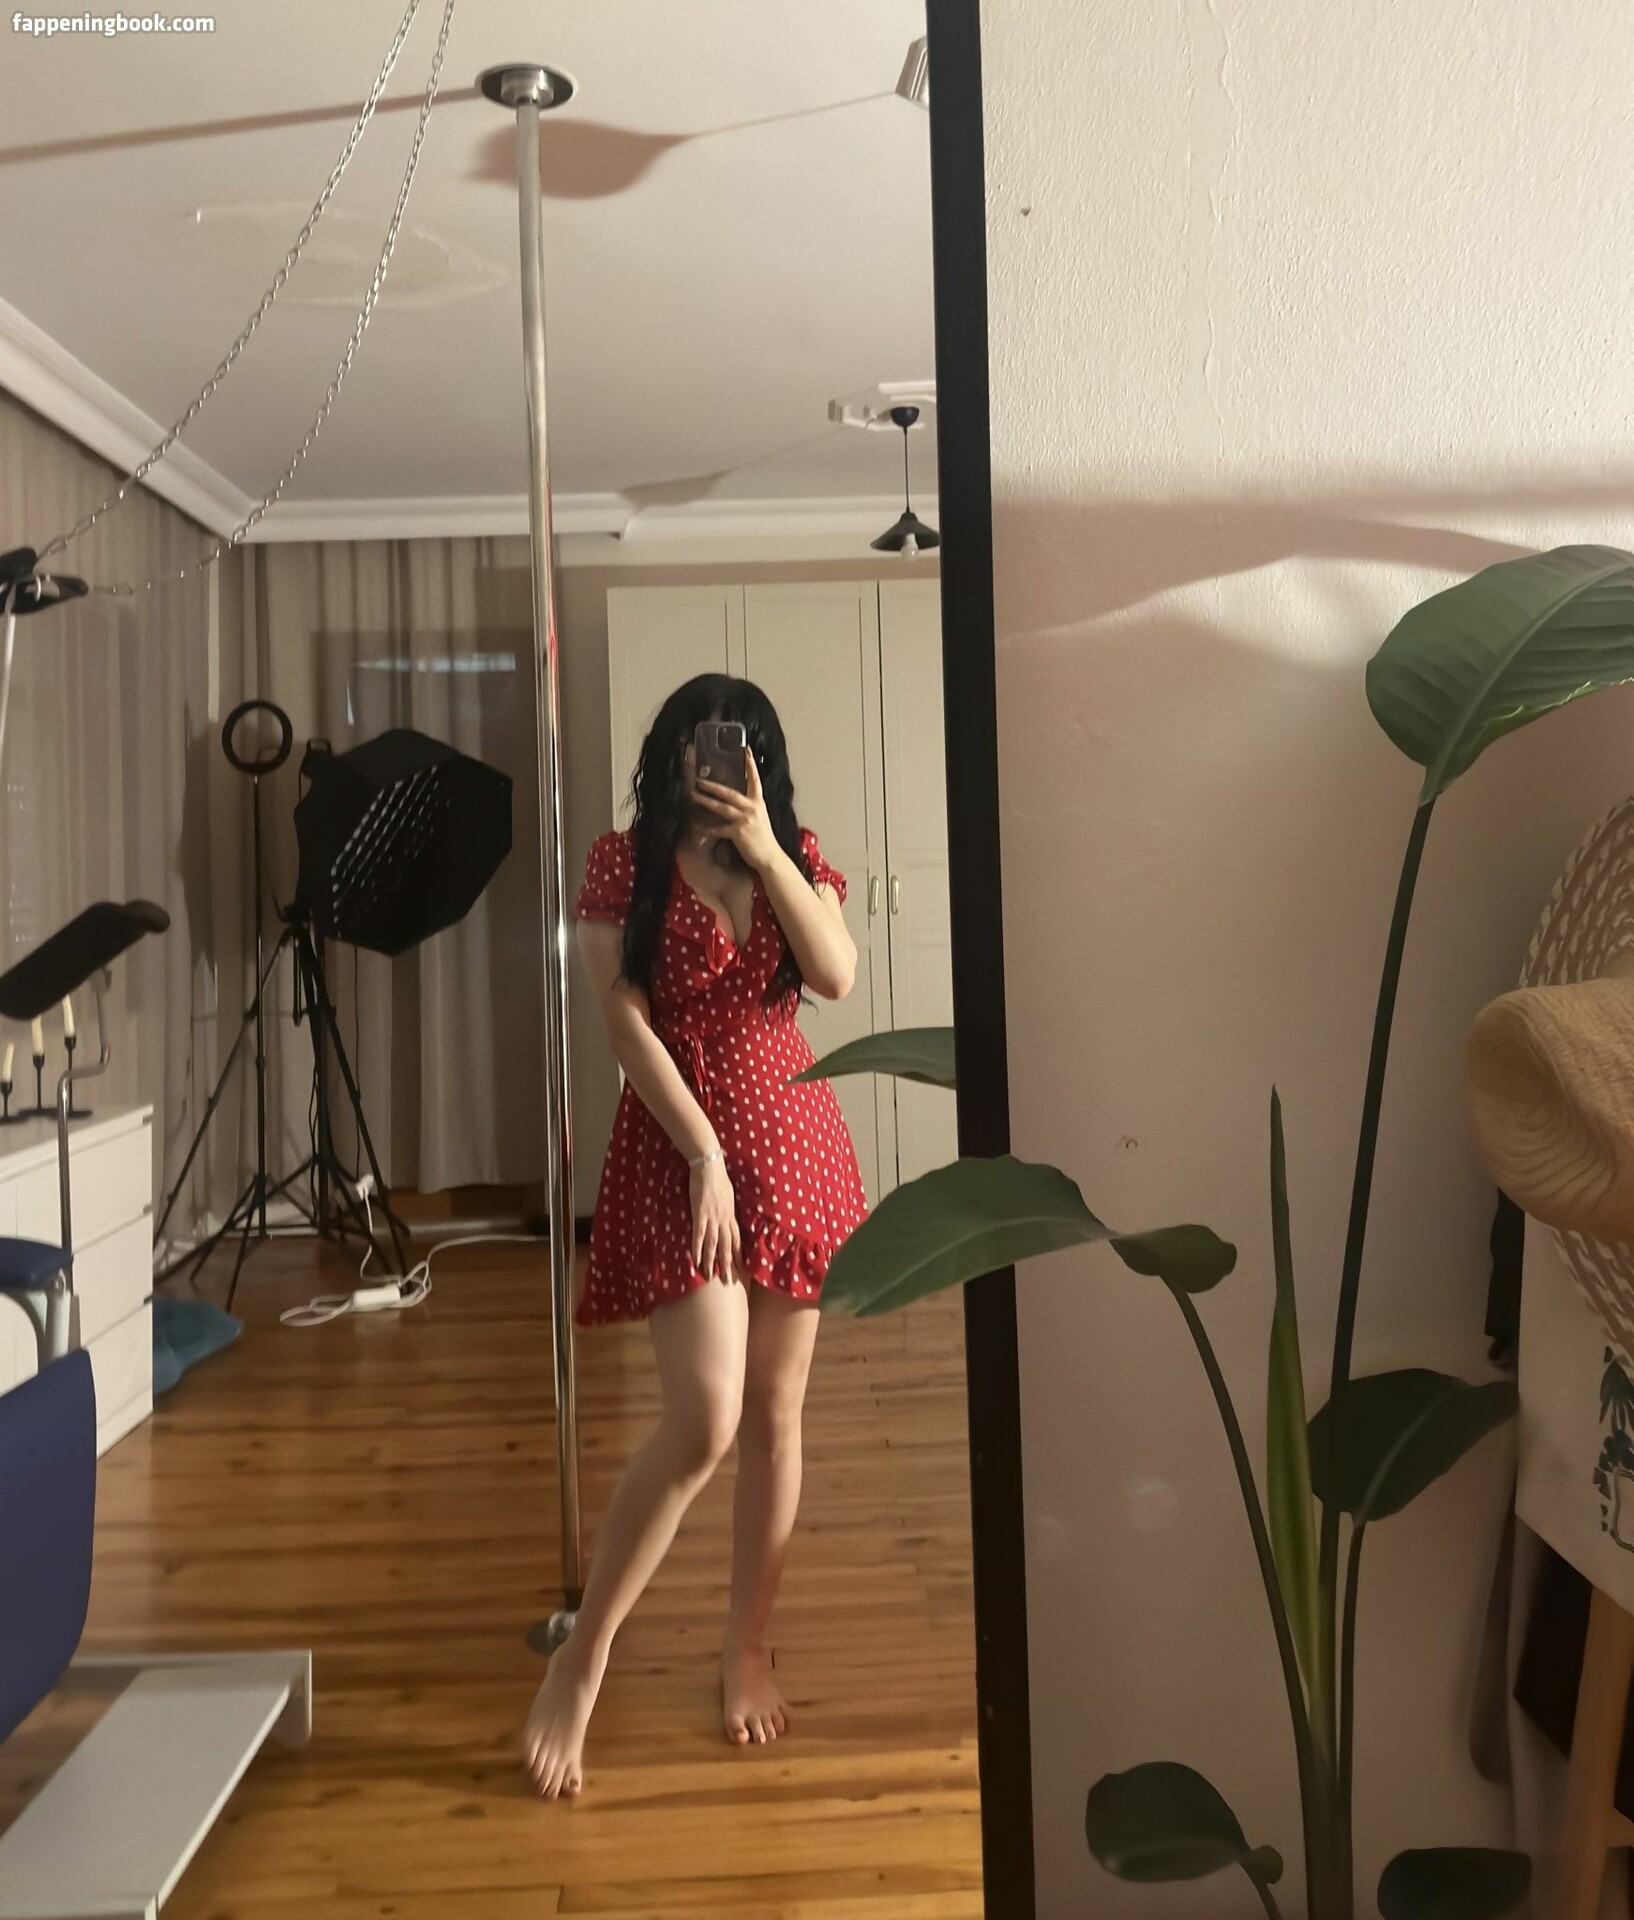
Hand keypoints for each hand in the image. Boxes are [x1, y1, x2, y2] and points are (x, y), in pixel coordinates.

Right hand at [689, 1155, 742, 1283]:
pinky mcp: (700, 1215)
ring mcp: (713, 1218)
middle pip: (728, 1247)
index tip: (741, 1269)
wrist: (710, 1167)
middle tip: (729, 1282)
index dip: (738, 1255)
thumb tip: (727, 1214)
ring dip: (713, 1262)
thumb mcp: (728, 1194)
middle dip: (728, 1265)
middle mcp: (724, 1220)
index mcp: (731, 1215)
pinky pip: (699, 1236)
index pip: (737, 1240)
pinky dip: (698, 1249)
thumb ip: (727, 1207)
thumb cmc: (718, 1178)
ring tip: (712, 1277)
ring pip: (714, 1245)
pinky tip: (696, 1260)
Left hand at [693, 749, 779, 872]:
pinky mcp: (738, 832)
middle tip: (699, 779)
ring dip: (706, 801)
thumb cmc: (763, 837)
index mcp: (759, 802)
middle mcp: (752, 808)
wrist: (770, 856)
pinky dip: (707, 829)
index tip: (745, 750)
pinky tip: (697, 827)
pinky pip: (718, 829)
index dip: (750, 764)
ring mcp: (745, 820)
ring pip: (721, 807)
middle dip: (713, 785)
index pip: (754, 779)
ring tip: (693, 795)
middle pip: (730, 792)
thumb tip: (737, 799)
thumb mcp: (760, 817)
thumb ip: (750, 806)